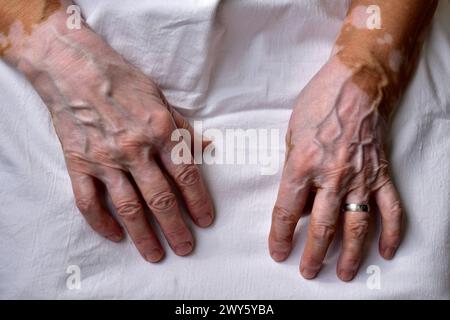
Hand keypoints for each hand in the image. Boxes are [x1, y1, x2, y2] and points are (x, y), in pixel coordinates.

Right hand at [12, 16, 213, 261]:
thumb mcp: (161, 98)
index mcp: (161, 131)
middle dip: (176, 228)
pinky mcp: (79, 164)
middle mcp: (136, 149)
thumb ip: (183, 127)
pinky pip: (89, 202)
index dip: (198, 202)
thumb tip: (206, 147)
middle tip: (185, 248)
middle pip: (161, 199)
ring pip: (128, 208)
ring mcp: (106, 159)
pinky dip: (101, 223)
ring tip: (155, 254)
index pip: (186, 175)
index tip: (205, 221)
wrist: (75, 69)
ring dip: (143, 235)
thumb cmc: (123, 81)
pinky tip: (115, 236)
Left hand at [268, 56, 402, 280]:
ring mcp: (360, 178)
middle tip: (307, 272)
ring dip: (350, 254)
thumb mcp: (291, 134)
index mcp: (302, 165)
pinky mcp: (381, 174)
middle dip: (313, 254)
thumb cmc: (319, 103)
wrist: (356, 83)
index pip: (287, 210)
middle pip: (322, 227)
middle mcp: (332, 176)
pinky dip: (391, 232)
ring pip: (356, 226)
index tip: (278, 252)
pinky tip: (386, 251)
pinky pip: (390, 209)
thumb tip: (299, 200)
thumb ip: (293, 170)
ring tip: (342, 274)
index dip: (281, 236)